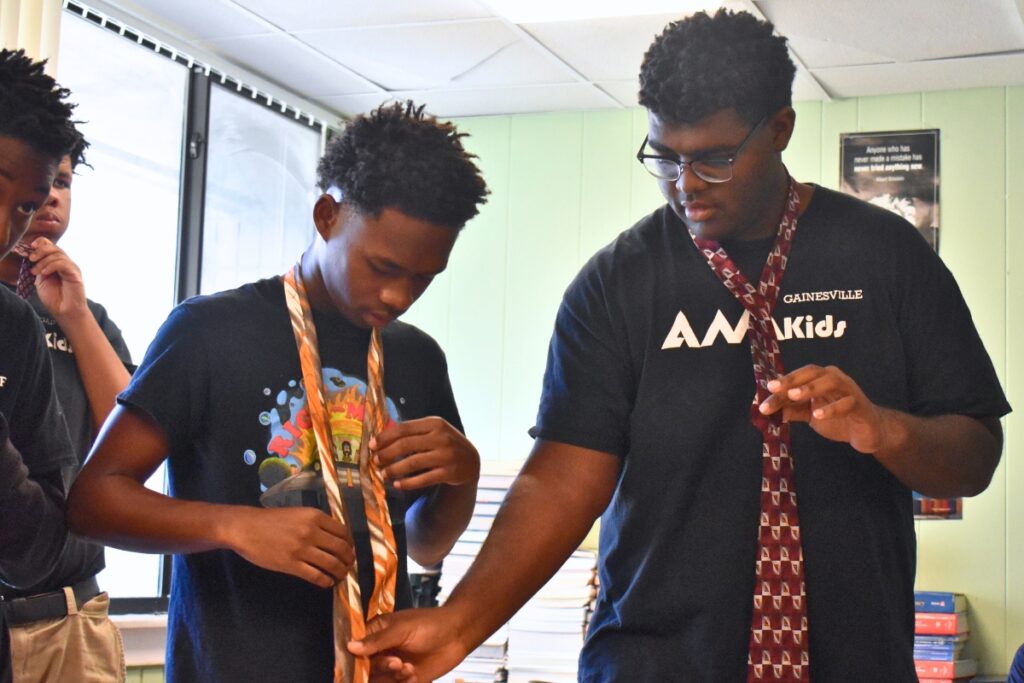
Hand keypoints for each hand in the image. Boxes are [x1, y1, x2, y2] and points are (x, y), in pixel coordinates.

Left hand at [22, 237, 88, 321]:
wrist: (65, 311)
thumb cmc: (55, 298)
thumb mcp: (41, 279)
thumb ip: (39, 267)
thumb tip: (32, 256)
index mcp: (57, 263)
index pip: (50, 245)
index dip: (40, 243)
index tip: (30, 248)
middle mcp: (66, 263)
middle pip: (54, 247)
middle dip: (40, 251)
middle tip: (31, 259)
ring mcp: (72, 267)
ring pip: (57, 254)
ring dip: (43, 262)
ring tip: (35, 272)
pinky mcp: (75, 273)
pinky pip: (62, 263)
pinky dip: (51, 266)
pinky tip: (44, 273)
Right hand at [222, 506, 354, 587]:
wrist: (246, 528)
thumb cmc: (271, 520)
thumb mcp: (298, 513)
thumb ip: (316, 522)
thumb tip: (334, 536)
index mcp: (314, 516)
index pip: (343, 532)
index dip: (350, 543)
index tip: (349, 549)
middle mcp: (311, 532)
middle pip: (341, 548)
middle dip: (349, 559)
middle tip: (348, 564)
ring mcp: (302, 549)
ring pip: (332, 564)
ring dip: (340, 572)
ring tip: (340, 575)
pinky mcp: (291, 565)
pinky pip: (316, 576)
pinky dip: (326, 581)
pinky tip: (327, 582)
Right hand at [350, 606, 469, 681]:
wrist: (458, 635)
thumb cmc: (430, 624)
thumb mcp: (402, 629)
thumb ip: (377, 640)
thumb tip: (350, 646)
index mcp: (376, 632)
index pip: (355, 648)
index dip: (354, 657)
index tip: (360, 664)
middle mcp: (381, 650)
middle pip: (364, 667)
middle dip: (379, 667)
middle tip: (397, 662)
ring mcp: (392, 665)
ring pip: (377, 680)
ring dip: (391, 677)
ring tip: (408, 668)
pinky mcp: (405, 678)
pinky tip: (414, 674)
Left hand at [371, 417, 479, 490]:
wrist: (471, 460)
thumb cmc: (445, 443)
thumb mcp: (434, 431)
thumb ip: (413, 432)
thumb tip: (382, 438)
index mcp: (435, 423)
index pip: (404, 428)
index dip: (385, 437)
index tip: (372, 445)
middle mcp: (441, 437)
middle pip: (406, 445)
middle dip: (387, 453)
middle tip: (375, 461)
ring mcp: (446, 455)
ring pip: (413, 463)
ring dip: (394, 469)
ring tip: (383, 474)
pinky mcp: (449, 473)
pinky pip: (424, 479)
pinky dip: (408, 483)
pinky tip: (397, 485)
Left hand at [758, 364, 886, 453]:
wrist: (867, 432)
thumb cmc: (838, 418)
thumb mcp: (810, 415)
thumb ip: (792, 410)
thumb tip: (769, 408)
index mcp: (821, 379)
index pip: (799, 377)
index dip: (782, 383)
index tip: (765, 391)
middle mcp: (835, 379)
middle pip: (813, 372)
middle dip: (792, 379)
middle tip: (775, 389)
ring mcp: (849, 391)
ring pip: (831, 381)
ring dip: (811, 387)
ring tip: (794, 396)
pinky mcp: (861, 405)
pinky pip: (847, 403)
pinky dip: (832, 408)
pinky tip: (818, 415)